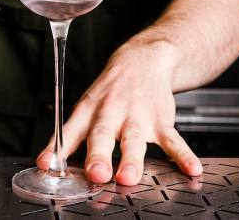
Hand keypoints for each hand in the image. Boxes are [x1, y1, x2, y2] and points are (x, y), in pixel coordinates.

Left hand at [36, 40, 202, 186]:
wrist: (143, 61)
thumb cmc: (110, 92)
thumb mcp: (86, 108)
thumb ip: (70, 138)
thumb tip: (49, 165)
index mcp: (88, 111)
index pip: (69, 130)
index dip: (57, 147)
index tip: (47, 164)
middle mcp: (111, 113)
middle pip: (102, 134)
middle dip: (98, 154)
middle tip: (96, 173)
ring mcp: (138, 116)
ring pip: (134, 139)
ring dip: (132, 159)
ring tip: (129, 177)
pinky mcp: (161, 120)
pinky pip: (173, 140)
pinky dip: (184, 155)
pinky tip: (191, 169)